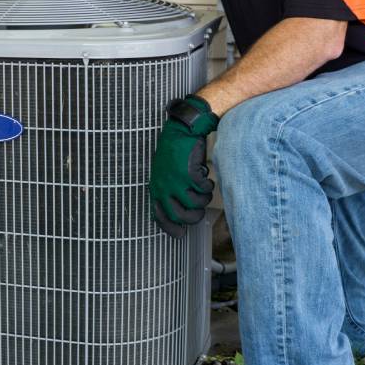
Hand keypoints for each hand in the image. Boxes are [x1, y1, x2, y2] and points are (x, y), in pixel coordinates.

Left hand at [149, 95, 219, 236]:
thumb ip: (168, 192)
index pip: (159, 216)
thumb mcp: (164, 175)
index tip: (180, 234)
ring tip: (203, 189)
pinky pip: (204, 190)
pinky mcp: (189, 174)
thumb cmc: (174, 152)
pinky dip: (208, 186)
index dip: (170, 228)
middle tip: (199, 211)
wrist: (182, 130)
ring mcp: (176, 181)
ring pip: (195, 204)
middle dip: (193, 217)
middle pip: (180, 216)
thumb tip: (178, 215)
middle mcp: (164, 186)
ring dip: (203, 199)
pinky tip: (206, 177)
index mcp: (156, 188)